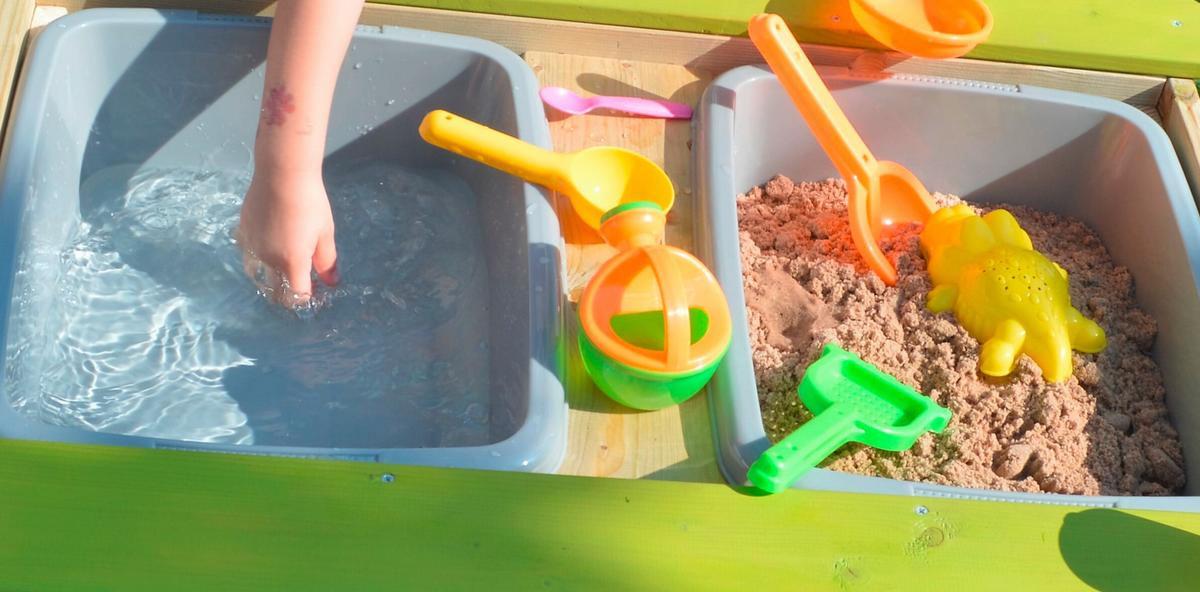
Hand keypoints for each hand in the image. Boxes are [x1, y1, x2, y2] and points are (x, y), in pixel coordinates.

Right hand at [236, 167, 337, 306]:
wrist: (282, 174)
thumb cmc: (310, 202)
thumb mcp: (325, 233)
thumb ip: (326, 261)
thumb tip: (331, 282)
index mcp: (292, 262)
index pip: (297, 297)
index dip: (307, 300)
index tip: (314, 294)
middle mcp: (268, 260)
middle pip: (276, 292)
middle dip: (289, 294)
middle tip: (300, 283)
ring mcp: (252, 248)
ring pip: (258, 276)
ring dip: (270, 280)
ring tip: (282, 270)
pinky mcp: (242, 233)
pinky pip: (248, 256)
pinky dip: (257, 261)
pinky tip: (267, 250)